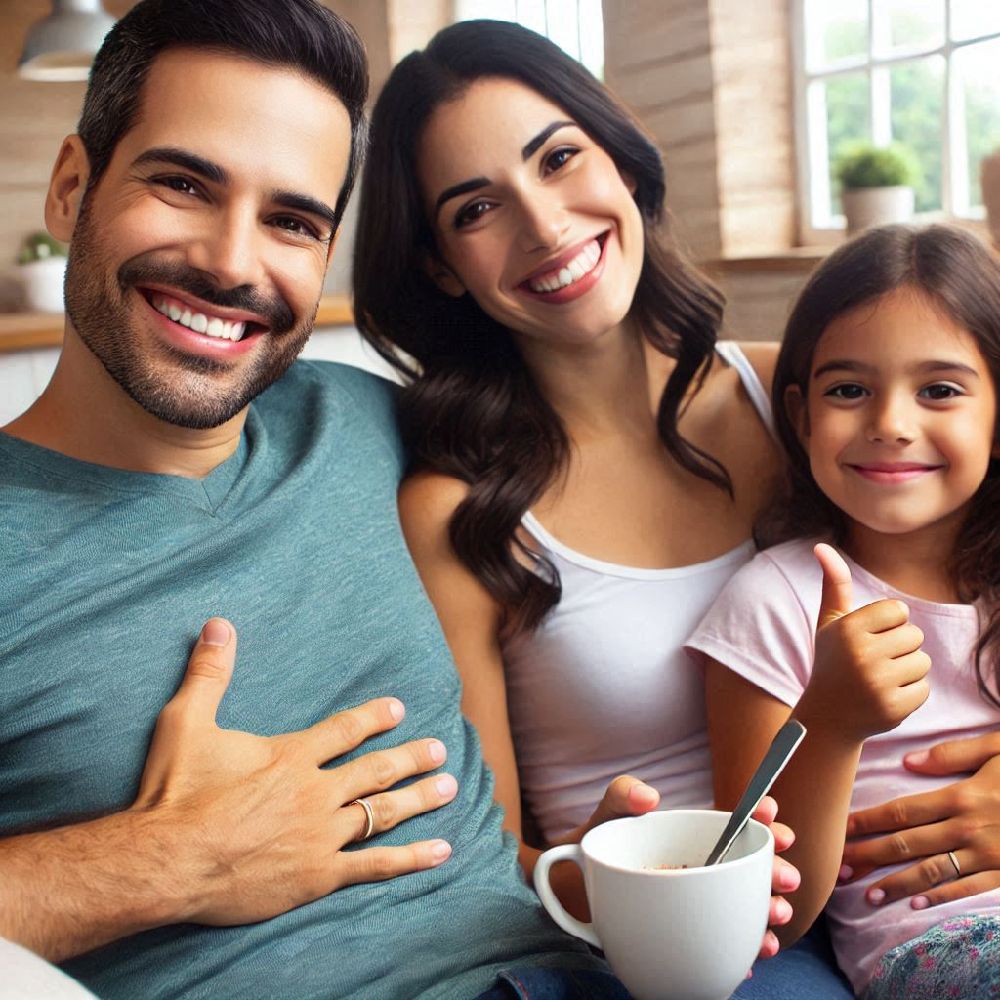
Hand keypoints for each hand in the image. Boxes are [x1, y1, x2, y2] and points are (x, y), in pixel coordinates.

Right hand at [133, 618, 457, 925]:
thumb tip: (219, 624)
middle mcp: (315, 792)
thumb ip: (208, 673)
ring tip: (450, 787)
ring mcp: (320, 835)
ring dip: (419, 798)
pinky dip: (410, 859)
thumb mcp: (185, 722)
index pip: (345, 729)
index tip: (399, 709)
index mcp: (291, 756)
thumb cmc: (174, 793)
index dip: (374, 717)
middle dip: (411, 757)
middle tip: (440, 750)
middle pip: (375, 770)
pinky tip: (440, 852)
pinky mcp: (317, 876)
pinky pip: (374, 865)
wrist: (164, 862)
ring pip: (383, 813)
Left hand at [560, 782, 796, 959]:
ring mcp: (702, 904)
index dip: (759, 815)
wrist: (575, 890)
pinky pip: (725, 945)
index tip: (771, 810)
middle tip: (785, 877)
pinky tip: (751, 955)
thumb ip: (621, 795)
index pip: (737, 824)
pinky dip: (742, 950)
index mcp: (696, 837)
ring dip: (770, 914)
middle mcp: (706, 870)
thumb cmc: (600, 846)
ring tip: (776, 916)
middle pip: (752, 869)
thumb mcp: (608, 814)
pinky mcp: (693, 936)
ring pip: (748, 910)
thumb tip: (648, 797)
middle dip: (777, 871)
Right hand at [796, 544, 929, 741]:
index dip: (887, 624)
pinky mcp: (893, 708)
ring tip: (879, 679)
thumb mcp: (829, 623)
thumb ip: (833, 583)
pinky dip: (909, 693)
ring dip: (906, 670)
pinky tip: (885, 697)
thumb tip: (821, 545)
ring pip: (921, 662)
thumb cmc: (832, 662)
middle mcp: (862, 654)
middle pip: (914, 636)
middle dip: (898, 648)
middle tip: (872, 662)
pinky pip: (923, 688)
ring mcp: (878, 683)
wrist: (826, 717)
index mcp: (848, 628)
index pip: (898, 610)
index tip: (867, 639)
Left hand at [841, 731, 999, 909]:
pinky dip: (943, 897)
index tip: (838, 828)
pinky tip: (917, 905)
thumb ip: (953, 754)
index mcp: (962, 796)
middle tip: (838, 868)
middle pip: (908, 845)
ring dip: (897, 884)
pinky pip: (971, 888)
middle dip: (870, 857)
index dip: (867, 822)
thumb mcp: (999, 747)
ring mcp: (990, 854)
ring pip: (933, 872)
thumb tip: (909, 762)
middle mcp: (970, 828)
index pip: (902, 811)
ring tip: (866, 895)